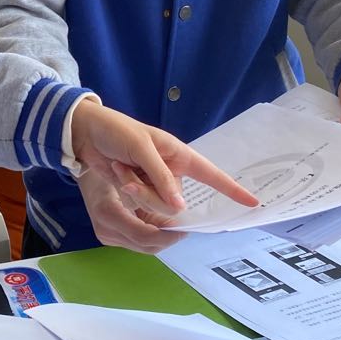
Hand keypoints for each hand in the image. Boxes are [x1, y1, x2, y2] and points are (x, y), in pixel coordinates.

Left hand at [68, 99, 258, 217]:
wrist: (87, 133)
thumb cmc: (118, 131)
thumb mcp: (141, 148)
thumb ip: (161, 177)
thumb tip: (181, 208)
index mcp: (180, 156)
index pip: (211, 175)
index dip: (232, 189)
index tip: (252, 203)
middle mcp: (172, 173)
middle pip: (174, 202)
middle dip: (149, 193)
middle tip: (129, 173)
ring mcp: (155, 185)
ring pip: (155, 207)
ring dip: (134, 190)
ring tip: (121, 169)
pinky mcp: (139, 193)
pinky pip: (139, 206)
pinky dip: (126, 190)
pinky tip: (117, 173)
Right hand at [77, 168, 184, 253]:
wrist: (88, 170)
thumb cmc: (108, 165)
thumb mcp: (130, 174)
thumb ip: (148, 192)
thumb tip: (175, 208)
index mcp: (108, 213)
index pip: (144, 235)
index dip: (167, 235)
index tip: (185, 229)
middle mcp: (106, 230)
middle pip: (146, 246)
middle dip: (168, 239)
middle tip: (185, 229)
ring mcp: (107, 235)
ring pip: (144, 247)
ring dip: (162, 238)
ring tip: (177, 227)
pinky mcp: (111, 236)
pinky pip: (137, 241)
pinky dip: (153, 235)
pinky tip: (163, 225)